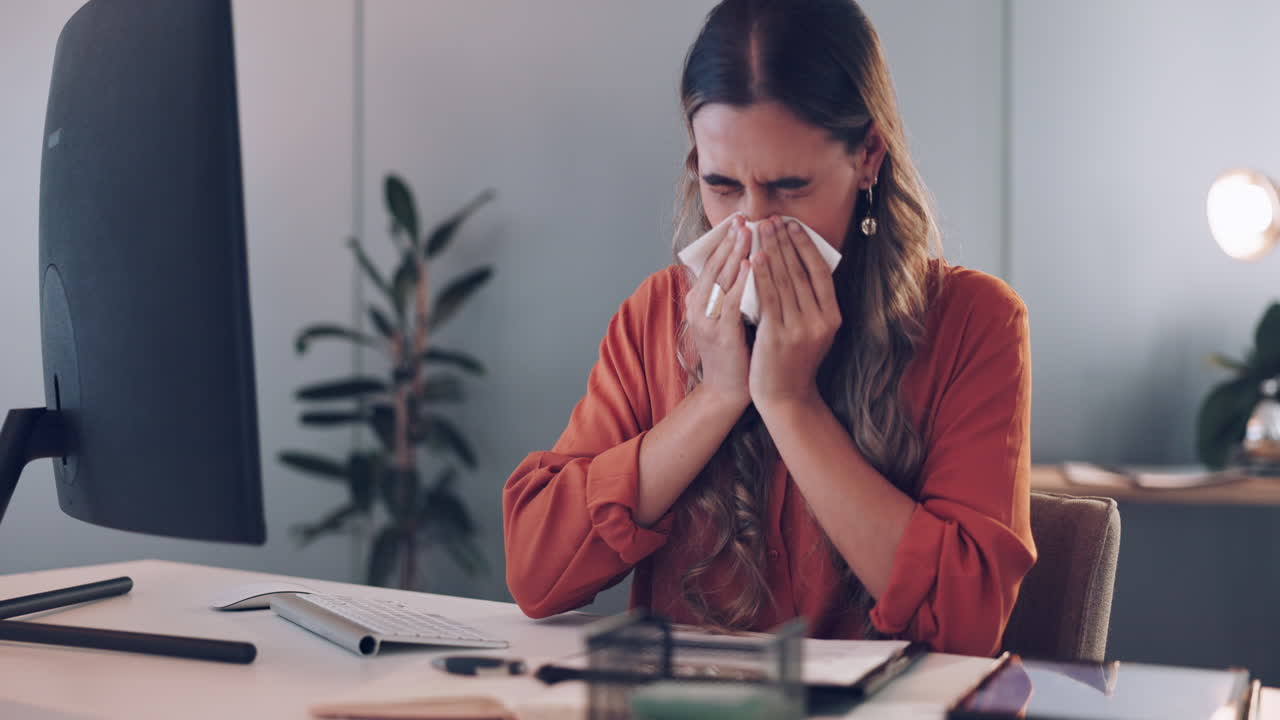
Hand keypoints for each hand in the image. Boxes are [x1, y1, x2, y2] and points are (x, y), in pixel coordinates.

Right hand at [685, 215, 751, 407]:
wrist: (727, 391)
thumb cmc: (735, 352)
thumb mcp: (729, 317)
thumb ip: (734, 293)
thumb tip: (752, 262)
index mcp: (698, 302)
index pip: (710, 264)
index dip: (723, 241)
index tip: (738, 221)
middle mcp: (697, 308)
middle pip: (713, 267)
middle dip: (729, 241)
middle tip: (743, 218)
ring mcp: (706, 321)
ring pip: (721, 280)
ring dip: (735, 253)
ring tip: (748, 232)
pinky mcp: (720, 334)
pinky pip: (731, 301)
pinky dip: (741, 281)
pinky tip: (752, 264)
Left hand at [749, 216, 841, 411]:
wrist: (785, 397)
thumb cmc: (794, 361)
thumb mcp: (813, 331)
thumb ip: (810, 303)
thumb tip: (799, 264)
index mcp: (832, 317)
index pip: (819, 272)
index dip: (805, 245)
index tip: (793, 225)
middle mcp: (819, 321)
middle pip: (800, 272)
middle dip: (785, 242)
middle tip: (772, 219)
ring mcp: (799, 329)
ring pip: (784, 281)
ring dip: (772, 251)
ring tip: (761, 230)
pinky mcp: (778, 336)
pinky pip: (768, 299)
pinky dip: (762, 275)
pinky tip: (755, 257)